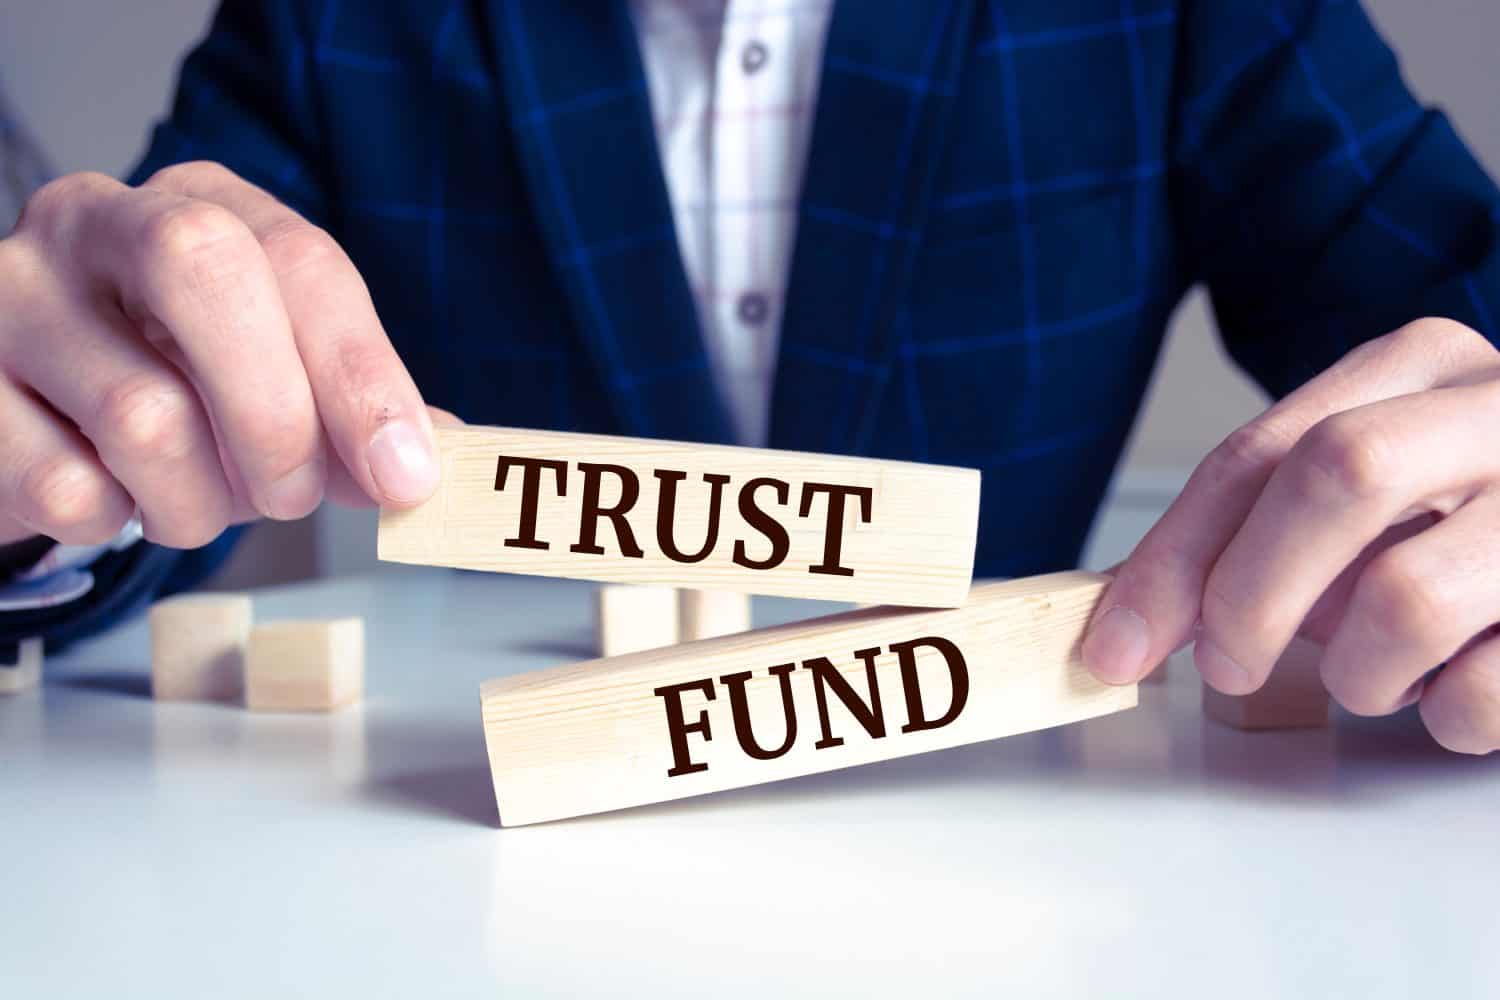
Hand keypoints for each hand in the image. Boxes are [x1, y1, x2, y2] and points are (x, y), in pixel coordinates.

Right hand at [0, 161, 445, 548]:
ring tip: (196, 500)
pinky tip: (113, 495)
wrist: (32, 405)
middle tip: (291, 494)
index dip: (363, 376)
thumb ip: (354, 412)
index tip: (406, 474)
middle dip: (277, 417)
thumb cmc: (178, 382)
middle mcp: (95, 220)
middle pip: (208, 276)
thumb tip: (436, 464)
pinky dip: (116, 520)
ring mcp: (10, 294)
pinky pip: (65, 485)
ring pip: (141, 413)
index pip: (303, 262)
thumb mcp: (276, 376)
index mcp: (203, 205)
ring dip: (200, 501)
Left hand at [1082, 318, 1499, 753]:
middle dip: (1251, 594)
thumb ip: (1270, 521)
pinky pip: (1485, 692)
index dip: (1173, 556)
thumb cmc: (1476, 511)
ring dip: (1361, 672)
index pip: (1261, 453)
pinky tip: (1464, 680)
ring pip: (1408, 597)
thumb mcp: (1377, 482)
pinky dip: (1447, 716)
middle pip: (1336, 476)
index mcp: (1423, 366)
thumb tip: (1138, 611)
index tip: (1118, 642)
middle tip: (1225, 667)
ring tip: (1383, 671)